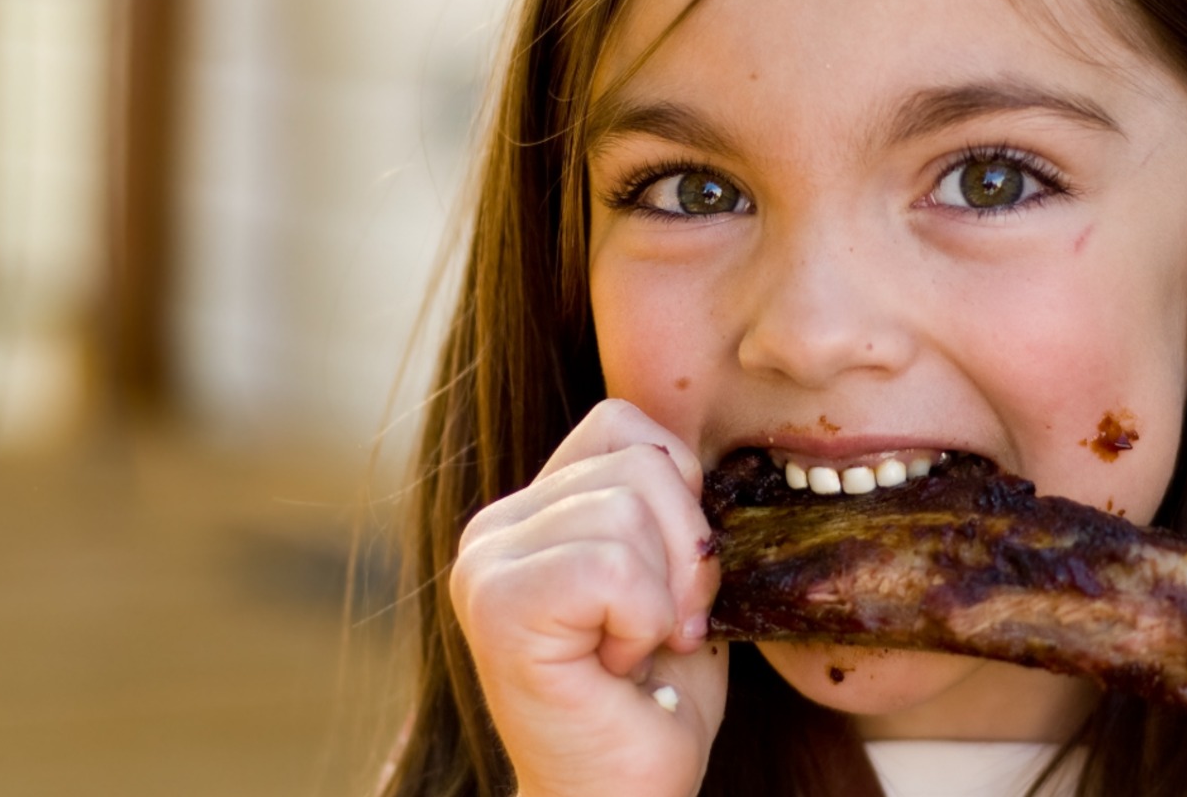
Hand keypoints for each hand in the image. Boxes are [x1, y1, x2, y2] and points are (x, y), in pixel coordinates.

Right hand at [448, 399, 726, 796]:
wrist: (624, 795)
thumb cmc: (656, 699)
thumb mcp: (673, 577)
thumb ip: (665, 502)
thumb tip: (700, 444)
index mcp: (532, 510)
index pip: (623, 426)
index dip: (680, 495)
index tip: (673, 583)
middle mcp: (494, 528)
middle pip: (638, 462)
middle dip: (685, 551)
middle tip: (663, 630)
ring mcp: (486, 564)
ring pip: (629, 508)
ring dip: (665, 596)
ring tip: (636, 651)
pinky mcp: (497, 606)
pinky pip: (613, 565)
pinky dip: (644, 620)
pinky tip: (618, 667)